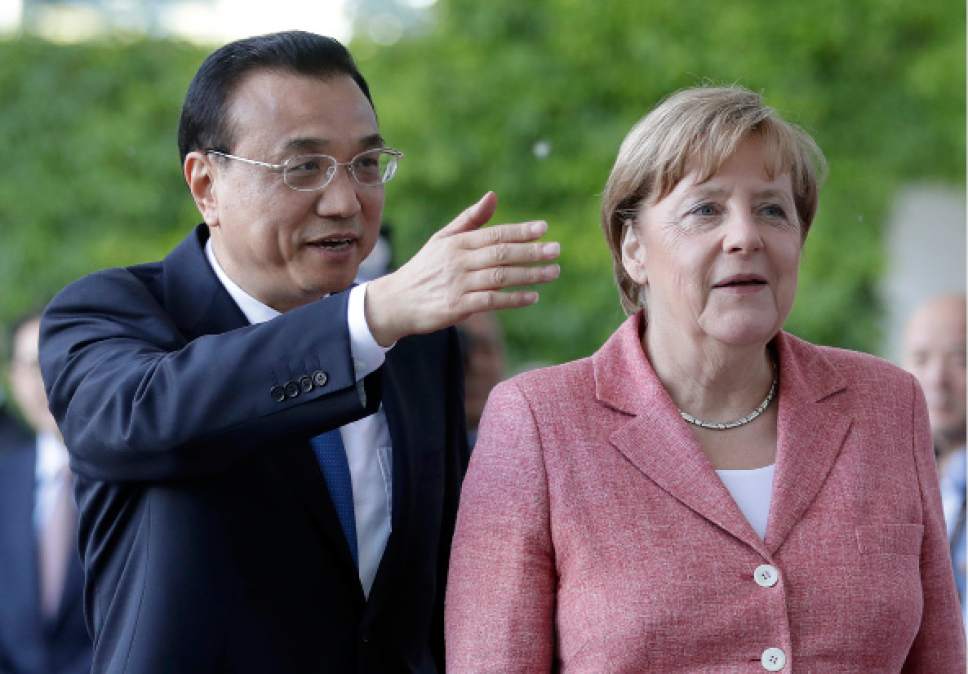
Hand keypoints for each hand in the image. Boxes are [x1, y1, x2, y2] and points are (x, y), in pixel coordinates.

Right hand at [365, 192, 559, 345]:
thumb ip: (470, 219)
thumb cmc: (425, 268)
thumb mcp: (443, 239)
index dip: (520, 231)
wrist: (396, 302)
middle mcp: (459, 261)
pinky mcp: (458, 307)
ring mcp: (458, 284)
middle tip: (556, 250)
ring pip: (500, 277)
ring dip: (529, 275)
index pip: (495, 234)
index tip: (544, 228)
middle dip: (532, 252)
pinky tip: (533, 297)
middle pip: (502, 254)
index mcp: (457, 242)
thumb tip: (493, 196)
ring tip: (553, 272)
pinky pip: (492, 301)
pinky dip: (513, 299)